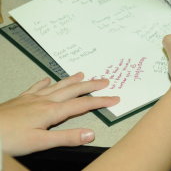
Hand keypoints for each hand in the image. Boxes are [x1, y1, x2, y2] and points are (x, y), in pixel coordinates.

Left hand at [0, 73, 119, 155]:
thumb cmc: (9, 138)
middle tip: (104, 80)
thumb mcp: (40, 142)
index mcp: (52, 111)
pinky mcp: (21, 99)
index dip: (101, 101)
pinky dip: (45, 82)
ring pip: (58, 86)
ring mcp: (32, 98)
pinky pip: (37, 87)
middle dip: (91, 85)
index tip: (114, 98)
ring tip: (82, 74)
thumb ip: (67, 138)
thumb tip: (90, 134)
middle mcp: (45, 101)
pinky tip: (48, 79)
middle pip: (73, 90)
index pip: (82, 105)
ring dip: (72, 80)